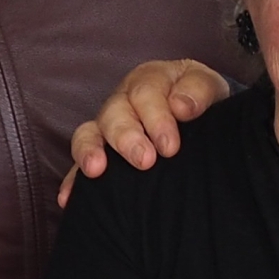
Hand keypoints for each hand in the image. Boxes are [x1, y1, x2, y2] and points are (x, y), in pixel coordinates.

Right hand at [56, 59, 230, 206]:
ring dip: (90, 152)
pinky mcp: (101, 150)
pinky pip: (80, 163)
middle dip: (127, 138)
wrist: (199, 112)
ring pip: (89, 133)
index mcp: (149, 80)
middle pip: (115, 114)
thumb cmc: (201, 99)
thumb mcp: (208, 86)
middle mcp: (123, 100)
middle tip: (145, 161)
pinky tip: (69, 198)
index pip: (146, 93)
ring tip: (96, 171)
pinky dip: (73, 179)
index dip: (156, 119)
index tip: (170, 147)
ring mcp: (108, 125)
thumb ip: (199, 91)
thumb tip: (181, 106)